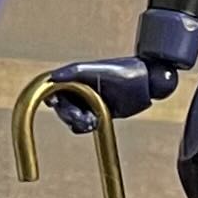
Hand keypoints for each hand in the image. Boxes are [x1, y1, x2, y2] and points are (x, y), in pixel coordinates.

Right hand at [39, 55, 176, 133]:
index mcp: (76, 79)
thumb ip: (72, 73)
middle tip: (79, 115)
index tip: (54, 101)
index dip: (51, 96)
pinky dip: (84, 127)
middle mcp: (79, 91)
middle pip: (62, 106)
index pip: (54, 88)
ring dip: (77, 121)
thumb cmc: (122, 71)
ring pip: (71, 118)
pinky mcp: (98, 115)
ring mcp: (88, 104)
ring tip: (90, 120)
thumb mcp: (95, 70)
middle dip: (68, 113)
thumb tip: (51, 77)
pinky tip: (94, 123)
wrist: (146, 84)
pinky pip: (82, 126)